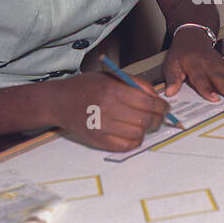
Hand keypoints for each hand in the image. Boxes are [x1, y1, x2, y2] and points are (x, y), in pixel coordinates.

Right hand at [44, 72, 170, 151]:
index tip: (165, 107)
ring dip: (146, 129)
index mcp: (111, 90)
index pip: (147, 102)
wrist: (58, 102)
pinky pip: (126, 146)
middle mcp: (107, 109)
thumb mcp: (110, 77)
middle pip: (146, 119)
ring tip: (143, 123)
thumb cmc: (85, 87)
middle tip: (159, 116)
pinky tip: (132, 133)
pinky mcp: (98, 141)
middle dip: (158, 119)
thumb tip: (156, 96)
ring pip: (138, 134)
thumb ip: (135, 83)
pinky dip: (134, 141)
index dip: (161, 106)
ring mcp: (102, 127)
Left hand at [164, 28, 223, 101]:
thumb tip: (170, 92)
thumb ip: (172, 79)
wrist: (191, 36)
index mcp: (193, 64)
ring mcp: (218, 62)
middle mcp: (207, 63)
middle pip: (218, 76)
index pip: (200, 78)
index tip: (214, 98)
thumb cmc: (181, 53)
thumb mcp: (171, 64)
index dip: (207, 89)